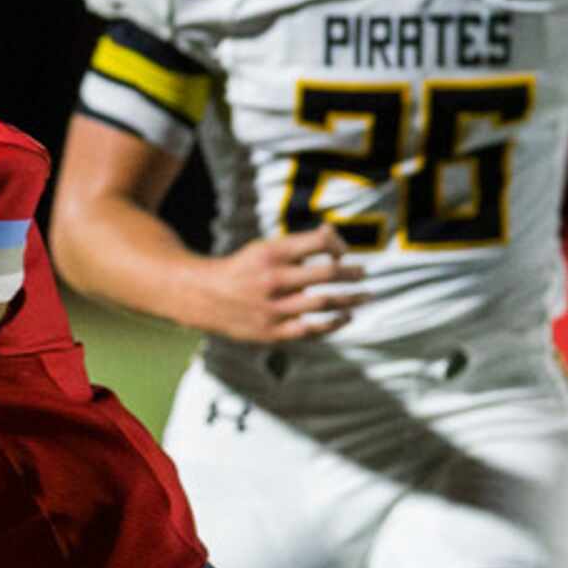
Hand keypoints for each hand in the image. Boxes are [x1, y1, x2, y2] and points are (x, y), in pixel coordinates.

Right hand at [186, 227, 366, 342]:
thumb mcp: (265, 248)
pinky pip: (311, 330)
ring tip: (364, 296)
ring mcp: (272, 308)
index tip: (342, 253)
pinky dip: (333, 324)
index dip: (338, 245)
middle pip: (326, 274)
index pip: (319, 242)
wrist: (203, 297)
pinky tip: (345, 317)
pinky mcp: (271, 332)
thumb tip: (334, 235)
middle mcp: (273, 279)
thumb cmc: (243, 269)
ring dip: (350, 299)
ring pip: (323, 304)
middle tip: (363, 273)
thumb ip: (299, 244)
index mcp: (271, 253)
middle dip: (351, 273)